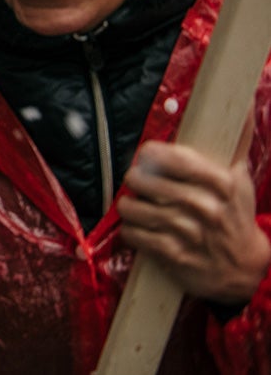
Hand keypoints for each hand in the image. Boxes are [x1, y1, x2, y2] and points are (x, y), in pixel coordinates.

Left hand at [118, 119, 270, 304]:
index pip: (166, 156)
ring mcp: (187, 232)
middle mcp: (204, 206)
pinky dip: (131, 230)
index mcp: (219, 182)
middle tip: (141, 183)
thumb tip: (244, 105)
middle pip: (140, 179)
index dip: (149, 153)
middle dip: (135, 180)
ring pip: (130, 207)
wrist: (244, 269)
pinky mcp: (173, 255)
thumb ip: (235, 140)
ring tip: (140, 206)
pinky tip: (142, 228)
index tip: (148, 157)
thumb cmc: (235, 216)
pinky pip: (132, 234)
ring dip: (130, 206)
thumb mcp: (238, 178)